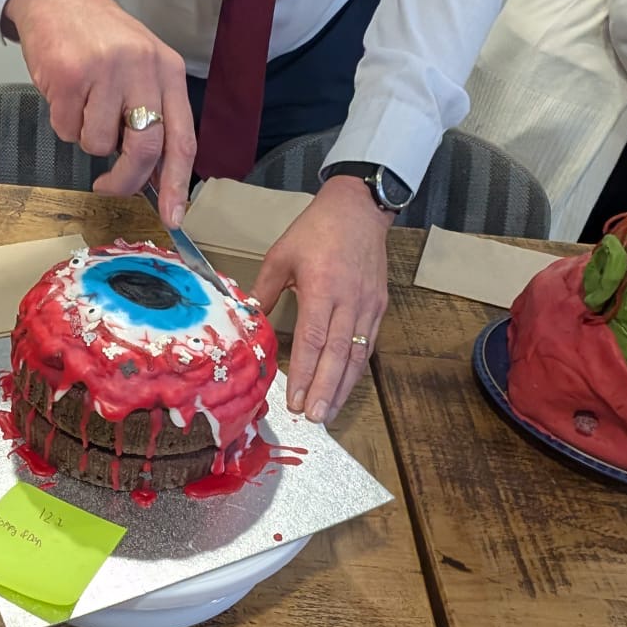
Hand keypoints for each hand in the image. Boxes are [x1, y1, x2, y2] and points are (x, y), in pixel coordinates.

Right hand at [4, 0, 197, 226]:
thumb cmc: (100, 39)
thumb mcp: (141, 68)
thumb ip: (154, 116)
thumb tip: (157, 178)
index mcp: (167, 71)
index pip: (181, 139)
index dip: (178, 184)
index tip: (174, 217)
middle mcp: (142, 70)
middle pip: (145, 149)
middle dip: (125, 180)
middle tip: (108, 187)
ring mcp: (105, 72)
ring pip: (98, 144)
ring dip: (86, 136)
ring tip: (83, 104)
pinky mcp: (68, 76)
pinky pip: (67, 129)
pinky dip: (63, 121)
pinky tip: (64, 93)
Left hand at [250, 176, 392, 424]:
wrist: (359, 209)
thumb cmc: (317, 230)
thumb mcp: (281, 255)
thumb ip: (264, 291)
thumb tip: (248, 320)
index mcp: (322, 287)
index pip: (313, 338)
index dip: (304, 372)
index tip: (294, 398)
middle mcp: (348, 300)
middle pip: (337, 354)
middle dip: (325, 390)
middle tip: (313, 417)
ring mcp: (367, 305)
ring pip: (356, 355)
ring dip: (342, 387)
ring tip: (328, 413)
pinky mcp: (378, 307)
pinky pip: (367, 345)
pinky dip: (355, 370)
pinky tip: (343, 387)